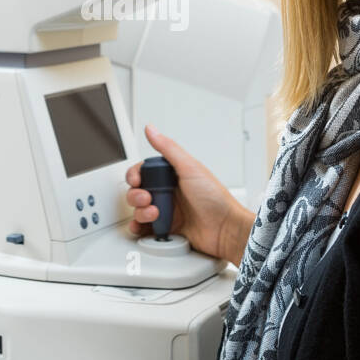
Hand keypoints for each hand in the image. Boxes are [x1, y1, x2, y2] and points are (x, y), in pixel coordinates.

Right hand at [124, 124, 241, 259]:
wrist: (225, 228)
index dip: (135, 176)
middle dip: (136, 196)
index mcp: (172, 176)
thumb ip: (168, 148)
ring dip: (140, 212)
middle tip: (147, 198)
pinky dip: (140, 228)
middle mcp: (169, 193)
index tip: (136, 180)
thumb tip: (151, 130)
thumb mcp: (190, 168)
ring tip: (154, 214)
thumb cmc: (215, 198)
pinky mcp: (168, 230)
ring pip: (139, 210)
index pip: (144, 172)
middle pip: (138, 192)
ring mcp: (168, 212)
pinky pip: (145, 229)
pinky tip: (146, 226)